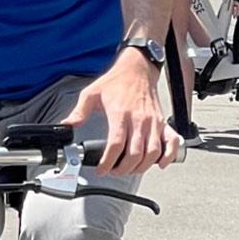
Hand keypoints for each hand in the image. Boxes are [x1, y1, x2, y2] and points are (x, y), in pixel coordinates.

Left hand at [58, 50, 180, 175]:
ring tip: (129, 169)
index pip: (115, 145)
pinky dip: (168, 157)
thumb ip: (78, 112)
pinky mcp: (163, 122)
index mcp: (120, 114)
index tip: (101, 170)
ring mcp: (153, 122)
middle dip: (123, 169)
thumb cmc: (116, 81)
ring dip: (141, 167)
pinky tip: (159, 164)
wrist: (137, 68)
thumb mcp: (91, 94)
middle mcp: (139, 120)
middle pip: (134, 154)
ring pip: (152, 153)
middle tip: (113, 171)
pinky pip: (172, 142)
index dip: (107, 162)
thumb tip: (66, 126)